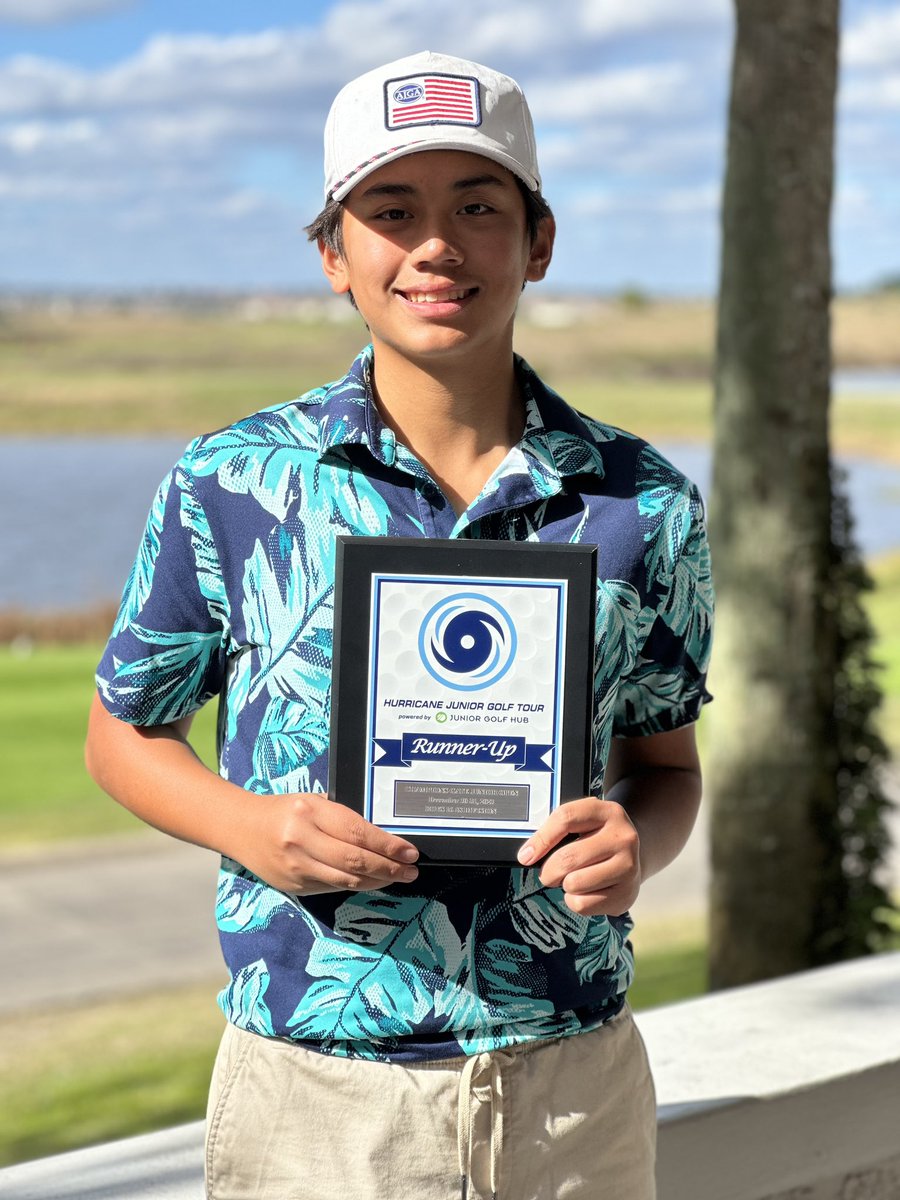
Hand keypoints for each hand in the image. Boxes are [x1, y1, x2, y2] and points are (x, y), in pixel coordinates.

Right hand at [240, 792, 419, 895]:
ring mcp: (297, 867)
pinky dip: (357, 885)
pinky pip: (334, 888)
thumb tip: (382, 836)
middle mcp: (301, 840)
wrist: (241, 828)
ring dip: (378, 881)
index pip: (356, 832)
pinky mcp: (295, 887)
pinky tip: (372, 881)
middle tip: (411, 870)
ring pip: (347, 880)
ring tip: (399, 877)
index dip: (387, 845)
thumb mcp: (312, 801)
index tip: (410, 851)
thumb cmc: (284, 810)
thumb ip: (341, 816)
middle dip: (389, 867)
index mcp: (309, 812)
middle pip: (355, 860)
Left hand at [516, 796, 640, 916]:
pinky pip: (583, 904)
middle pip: (567, 857)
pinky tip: (587, 891)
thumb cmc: (597, 839)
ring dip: (565, 885)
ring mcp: (628, 865)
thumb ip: (557, 831)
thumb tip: (528, 854)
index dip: (541, 838)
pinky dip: (576, 901)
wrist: (635, 855)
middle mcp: (623, 836)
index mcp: (607, 811)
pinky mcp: (627, 893)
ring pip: (574, 883)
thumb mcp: (584, 824)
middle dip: (549, 871)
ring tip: (575, 878)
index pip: (566, 818)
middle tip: (549, 873)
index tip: (525, 855)